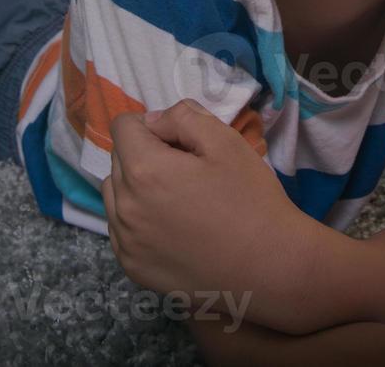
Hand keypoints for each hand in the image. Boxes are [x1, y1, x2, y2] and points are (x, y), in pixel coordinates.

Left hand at [103, 100, 299, 311]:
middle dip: (145, 154)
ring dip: (136, 187)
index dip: (154, 125)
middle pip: (118, 159)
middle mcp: (124, 207)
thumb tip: (154, 122)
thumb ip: (183, 116)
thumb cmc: (251, 200)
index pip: (123, 126)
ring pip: (115, 194)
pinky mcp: (133, 267)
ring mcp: (126, 242)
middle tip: (187, 171)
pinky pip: (121, 229)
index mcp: (144, 170)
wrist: (269, 268)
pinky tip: (173, 227)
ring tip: (177, 199)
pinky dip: (138, 220)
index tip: (182, 143)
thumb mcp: (227, 142)